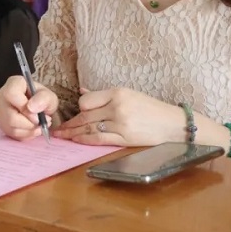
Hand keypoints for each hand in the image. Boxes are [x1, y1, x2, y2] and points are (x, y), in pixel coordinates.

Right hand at [0, 75, 57, 140]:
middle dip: (29, 124)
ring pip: (11, 128)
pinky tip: (32, 129)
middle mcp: (1, 96)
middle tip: (42, 123)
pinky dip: (25, 135)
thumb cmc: (42, 99)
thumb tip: (31, 108)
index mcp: (13, 84)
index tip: (38, 116)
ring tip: (40, 126)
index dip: (25, 109)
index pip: (11, 95)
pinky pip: (11, 134)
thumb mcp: (49, 96)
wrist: (37, 106)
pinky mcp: (1, 124)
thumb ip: (43, 99)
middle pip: (10, 116)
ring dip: (29, 131)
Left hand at [53, 87, 185, 146]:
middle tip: (57, 128)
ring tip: (62, 136)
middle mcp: (118, 106)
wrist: (173, 124)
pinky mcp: (125, 138)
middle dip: (70, 123)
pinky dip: (85, 140)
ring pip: (89, 128)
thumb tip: (82, 90)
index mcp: (118, 93)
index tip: (74, 113)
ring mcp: (121, 123)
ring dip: (73, 133)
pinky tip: (77, 140)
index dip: (79, 108)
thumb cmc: (151, 108)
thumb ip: (103, 95)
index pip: (87, 100)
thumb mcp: (129, 94)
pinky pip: (99, 139)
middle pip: (85, 115)